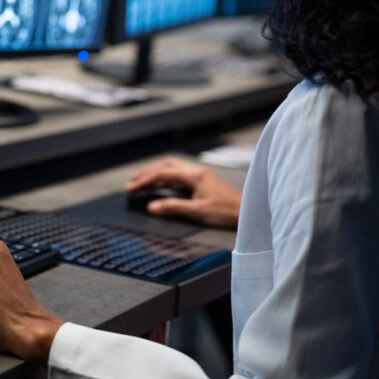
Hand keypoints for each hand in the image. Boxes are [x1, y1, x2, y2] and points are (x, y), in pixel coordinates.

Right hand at [126, 157, 241, 227]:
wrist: (247, 211)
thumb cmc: (226, 211)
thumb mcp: (198, 211)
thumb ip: (173, 207)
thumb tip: (152, 207)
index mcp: (194, 175)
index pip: (163, 173)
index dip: (145, 180)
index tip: (131, 188)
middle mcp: (195, 171)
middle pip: (165, 166)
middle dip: (147, 173)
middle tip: (132, 183)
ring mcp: (199, 175)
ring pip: (172, 168)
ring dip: (155, 174)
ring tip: (141, 182)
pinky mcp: (202, 181)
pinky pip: (178, 174)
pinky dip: (165, 178)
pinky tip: (160, 185)